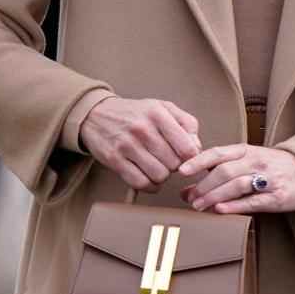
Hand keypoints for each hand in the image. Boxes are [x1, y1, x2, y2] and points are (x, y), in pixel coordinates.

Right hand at [80, 97, 201, 191]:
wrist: (96, 115)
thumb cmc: (136, 113)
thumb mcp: (163, 107)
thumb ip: (186, 123)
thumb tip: (197, 146)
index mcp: (158, 113)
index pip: (187, 147)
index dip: (191, 157)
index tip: (186, 157)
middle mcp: (143, 129)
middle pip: (174, 163)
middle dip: (175, 166)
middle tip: (169, 160)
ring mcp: (127, 145)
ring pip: (159, 175)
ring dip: (162, 176)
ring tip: (159, 168)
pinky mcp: (114, 160)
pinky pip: (140, 183)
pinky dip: (149, 185)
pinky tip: (149, 178)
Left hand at [179, 145, 294, 213]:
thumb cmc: (271, 166)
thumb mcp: (247, 162)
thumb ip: (219, 173)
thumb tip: (187, 190)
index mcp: (247, 150)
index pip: (218, 153)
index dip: (199, 161)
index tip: (182, 170)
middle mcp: (256, 161)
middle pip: (224, 171)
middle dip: (204, 186)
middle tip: (191, 199)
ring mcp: (268, 179)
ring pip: (237, 185)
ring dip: (215, 196)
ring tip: (200, 207)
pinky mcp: (277, 196)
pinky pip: (254, 201)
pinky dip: (235, 205)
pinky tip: (221, 210)